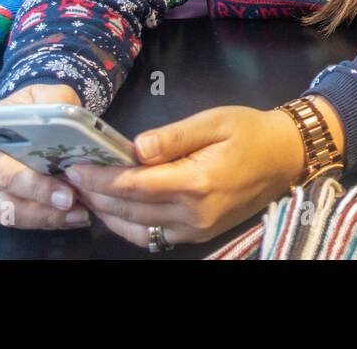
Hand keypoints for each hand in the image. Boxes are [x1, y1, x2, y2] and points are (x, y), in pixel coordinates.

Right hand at [0, 83, 92, 229]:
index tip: (34, 168)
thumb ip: (53, 102)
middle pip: (5, 184)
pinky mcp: (4, 208)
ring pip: (10, 212)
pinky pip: (22, 221)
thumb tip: (59, 116)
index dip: (12, 161)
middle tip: (69, 197)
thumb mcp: (47, 95)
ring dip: (45, 215)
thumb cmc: (39, 107)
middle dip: (39, 192)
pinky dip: (48, 221)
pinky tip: (74, 217)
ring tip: (77, 213)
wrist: (38, 120)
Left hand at [63, 105, 306, 248]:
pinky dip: (128, 225)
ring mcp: (196, 229)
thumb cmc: (250, 131)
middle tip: (70, 177)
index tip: (75, 166)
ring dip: (107, 212)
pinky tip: (115, 208)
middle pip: (129, 209)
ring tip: (86, 191)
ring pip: (136, 228)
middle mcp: (193, 213)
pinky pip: (153, 236)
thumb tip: (134, 148)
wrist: (286, 157)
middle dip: (96, 194)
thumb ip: (172, 136)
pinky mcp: (199, 234)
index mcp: (196, 182)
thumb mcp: (214, 121)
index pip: (133, 184)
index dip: (100, 177)